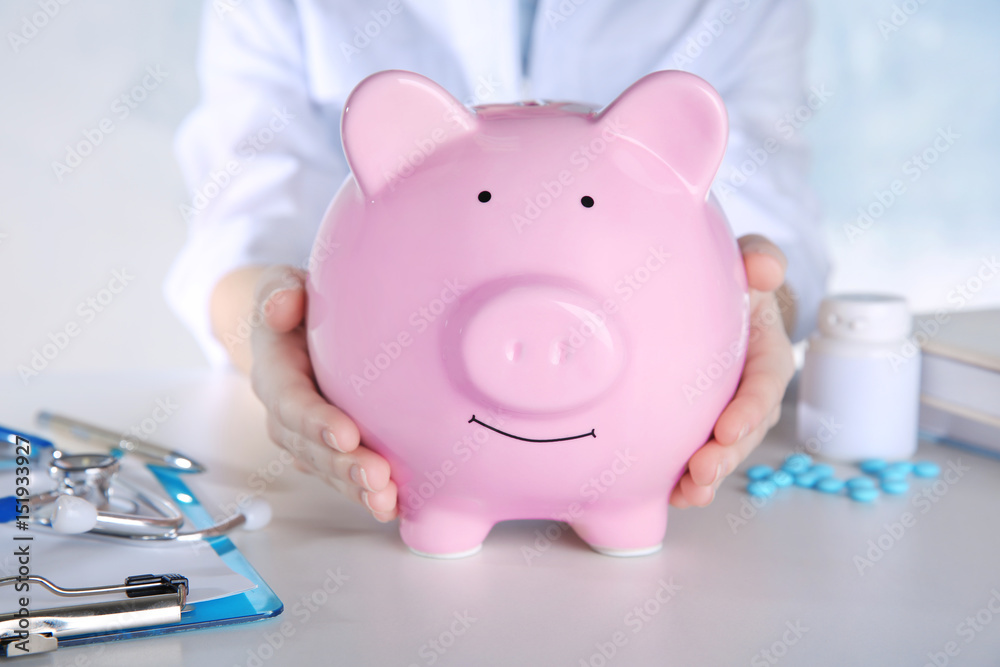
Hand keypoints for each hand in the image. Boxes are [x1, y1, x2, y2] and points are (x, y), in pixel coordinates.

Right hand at [247, 265, 397, 521]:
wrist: (295, 326)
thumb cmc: (297, 305)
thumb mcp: (281, 285)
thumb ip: (279, 291)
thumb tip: (282, 306)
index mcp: (275, 373)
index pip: (291, 401)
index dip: (315, 421)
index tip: (347, 434)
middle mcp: (286, 414)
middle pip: (310, 448)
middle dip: (342, 466)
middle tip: (378, 478)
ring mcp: (308, 437)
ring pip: (327, 469)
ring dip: (356, 489)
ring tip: (387, 501)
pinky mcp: (330, 449)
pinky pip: (344, 475)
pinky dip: (366, 493)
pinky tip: (395, 505)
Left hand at [669, 235, 795, 507]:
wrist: (717, 297)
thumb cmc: (734, 280)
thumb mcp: (749, 259)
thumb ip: (759, 257)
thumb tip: (765, 269)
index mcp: (766, 352)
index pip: (765, 381)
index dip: (750, 408)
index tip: (727, 430)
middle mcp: (752, 390)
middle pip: (746, 429)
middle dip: (727, 455)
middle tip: (702, 472)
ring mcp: (728, 411)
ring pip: (725, 450)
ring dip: (708, 475)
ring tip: (687, 493)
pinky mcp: (702, 424)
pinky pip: (698, 454)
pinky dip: (684, 479)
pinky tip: (668, 495)